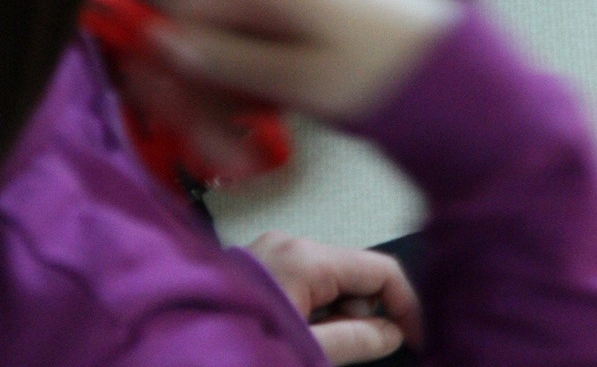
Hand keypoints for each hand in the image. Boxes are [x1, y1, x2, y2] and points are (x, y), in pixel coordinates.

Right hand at [145, 0, 460, 122]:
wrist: (450, 69)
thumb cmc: (383, 73)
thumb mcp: (295, 79)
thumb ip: (223, 62)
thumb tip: (161, 46)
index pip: (171, 3)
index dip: (156, 60)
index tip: (162, 114)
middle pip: (194, 26)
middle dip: (196, 93)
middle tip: (214, 152)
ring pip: (219, 41)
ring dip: (221, 98)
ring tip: (244, 151)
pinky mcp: (298, 2)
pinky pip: (247, 40)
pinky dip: (246, 83)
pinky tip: (265, 120)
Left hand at [247, 234, 421, 362]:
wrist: (178, 348)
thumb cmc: (243, 343)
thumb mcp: (308, 350)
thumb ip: (356, 340)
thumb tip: (392, 334)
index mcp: (307, 255)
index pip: (379, 269)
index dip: (407, 305)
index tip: (418, 341)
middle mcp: (292, 242)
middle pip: (354, 274)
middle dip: (366, 314)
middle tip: (360, 356)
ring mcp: (273, 252)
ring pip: (329, 282)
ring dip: (340, 317)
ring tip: (319, 351)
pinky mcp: (259, 267)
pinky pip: (305, 284)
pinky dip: (317, 312)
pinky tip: (305, 340)